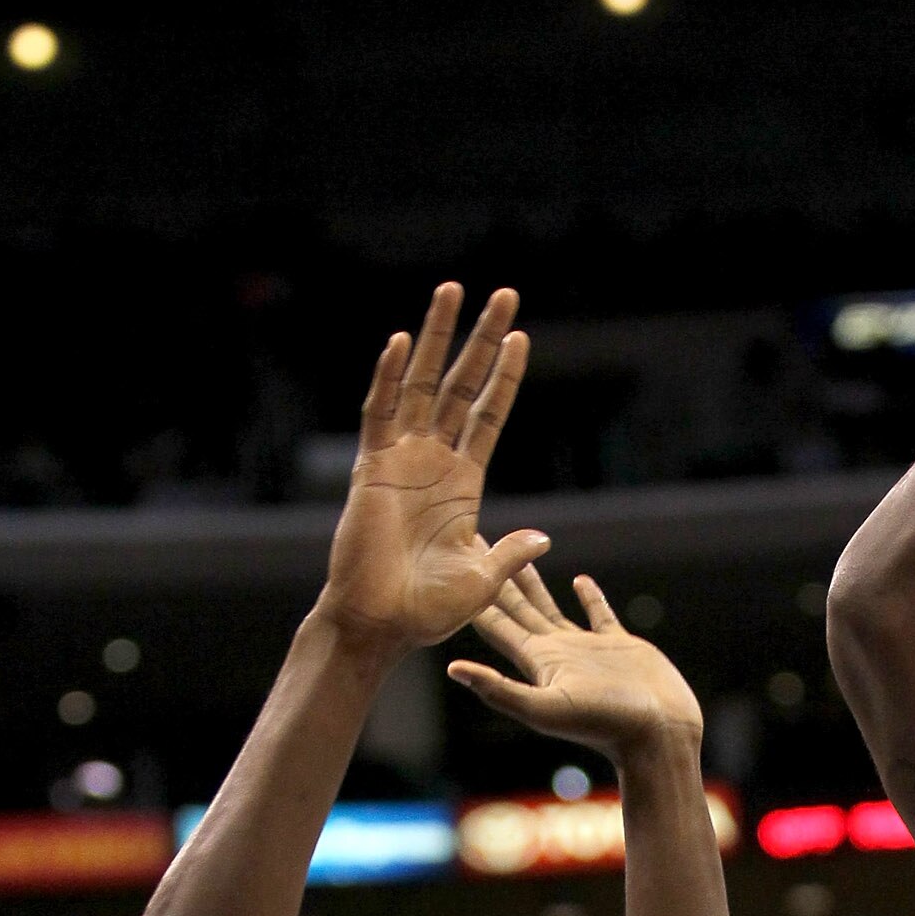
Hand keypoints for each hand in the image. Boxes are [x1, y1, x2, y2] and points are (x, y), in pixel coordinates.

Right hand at [317, 284, 548, 650]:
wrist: (381, 624)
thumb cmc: (427, 611)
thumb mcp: (482, 582)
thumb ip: (509, 554)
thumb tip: (544, 537)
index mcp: (463, 483)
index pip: (488, 415)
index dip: (504, 377)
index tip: (521, 337)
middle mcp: (433, 461)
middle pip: (460, 385)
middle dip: (480, 339)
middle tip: (503, 293)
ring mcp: (400, 459)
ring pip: (420, 384)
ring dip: (437, 338)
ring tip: (453, 291)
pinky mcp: (370, 468)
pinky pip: (380, 414)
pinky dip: (388, 379)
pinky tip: (403, 344)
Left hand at [447, 564, 702, 764]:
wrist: (657, 734)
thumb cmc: (604, 725)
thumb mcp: (545, 709)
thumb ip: (499, 690)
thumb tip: (452, 669)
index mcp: (536, 661)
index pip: (496, 622)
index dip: (474, 595)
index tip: (454, 562)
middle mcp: (555, 653)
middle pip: (516, 607)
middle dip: (495, 576)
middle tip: (477, 542)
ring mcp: (585, 649)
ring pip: (551, 607)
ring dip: (533, 581)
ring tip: (520, 554)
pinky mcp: (618, 647)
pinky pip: (598, 615)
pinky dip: (589, 597)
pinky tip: (580, 580)